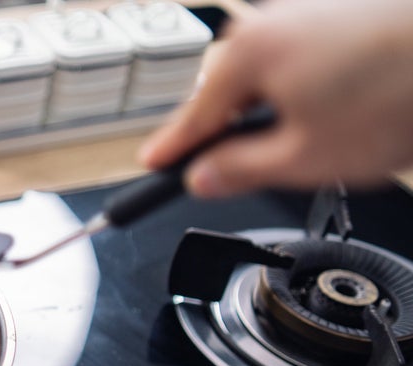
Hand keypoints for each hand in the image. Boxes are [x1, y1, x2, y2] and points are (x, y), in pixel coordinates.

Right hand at [138, 0, 412, 196]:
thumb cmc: (400, 97)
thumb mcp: (305, 158)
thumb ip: (239, 170)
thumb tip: (204, 176)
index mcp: (247, 56)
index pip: (193, 116)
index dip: (173, 151)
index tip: (151, 166)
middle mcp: (271, 23)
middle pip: (232, 92)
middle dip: (244, 130)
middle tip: (274, 166)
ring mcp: (310, 11)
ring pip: (275, 76)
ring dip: (290, 110)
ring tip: (341, 135)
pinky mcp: (346, 11)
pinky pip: (311, 57)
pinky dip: (323, 86)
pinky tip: (363, 108)